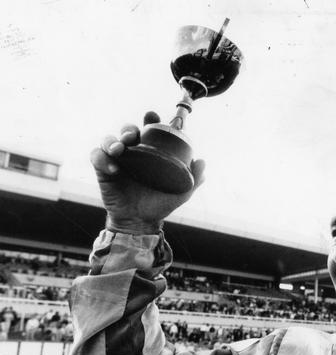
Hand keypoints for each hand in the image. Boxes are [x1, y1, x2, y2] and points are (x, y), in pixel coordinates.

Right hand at [90, 112, 205, 233]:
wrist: (141, 223)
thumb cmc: (160, 204)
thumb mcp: (181, 192)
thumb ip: (194, 178)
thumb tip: (202, 161)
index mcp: (151, 153)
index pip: (148, 130)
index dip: (149, 119)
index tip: (152, 115)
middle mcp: (133, 154)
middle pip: (127, 131)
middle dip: (128, 128)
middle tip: (132, 136)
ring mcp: (117, 161)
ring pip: (108, 140)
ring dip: (112, 141)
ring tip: (119, 150)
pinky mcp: (102, 170)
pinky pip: (96, 157)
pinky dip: (102, 159)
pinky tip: (114, 169)